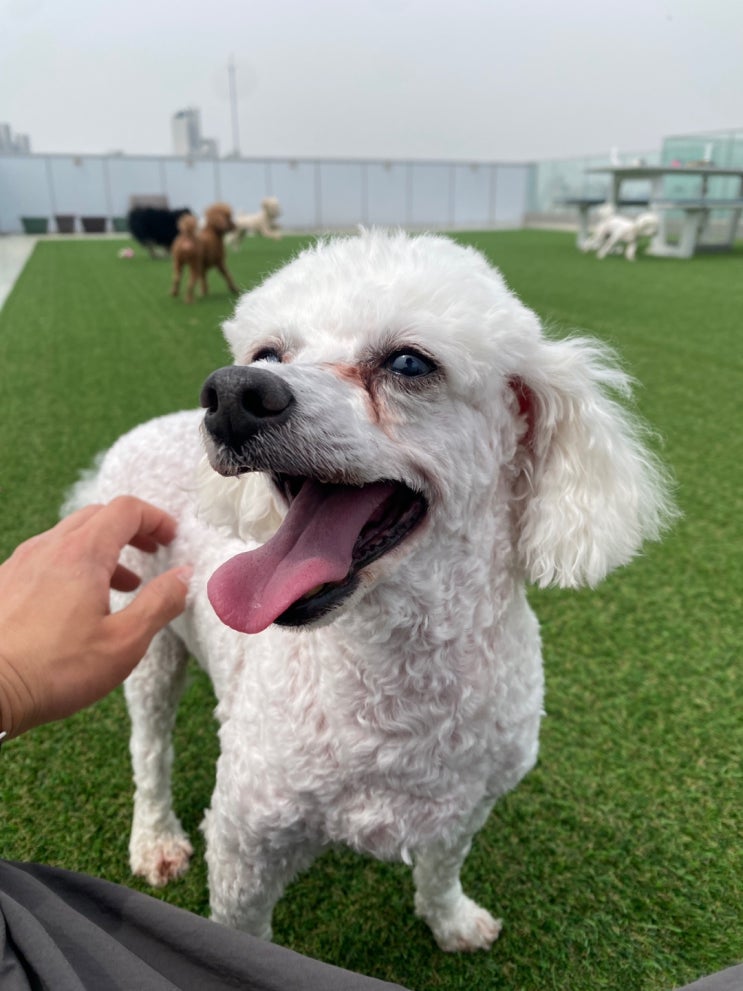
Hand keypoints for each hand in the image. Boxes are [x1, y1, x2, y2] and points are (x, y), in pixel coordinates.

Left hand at [0, 496, 190, 739]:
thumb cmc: (54, 670)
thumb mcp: (124, 642)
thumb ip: (160, 602)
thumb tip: (184, 576)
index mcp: (83, 553)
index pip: (126, 510)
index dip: (156, 519)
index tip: (172, 539)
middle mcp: (49, 548)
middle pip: (97, 515)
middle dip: (131, 529)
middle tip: (152, 553)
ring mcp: (21, 563)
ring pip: (69, 537)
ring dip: (103, 550)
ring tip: (121, 585)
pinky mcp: (4, 583)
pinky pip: (46, 557)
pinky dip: (73, 565)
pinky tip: (78, 603)